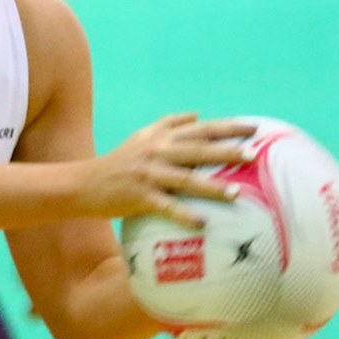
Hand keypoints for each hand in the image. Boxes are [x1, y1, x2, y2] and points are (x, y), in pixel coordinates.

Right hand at [80, 113, 255, 227]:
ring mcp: (148, 174)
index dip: (228, 127)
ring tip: (237, 193)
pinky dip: (184, 214)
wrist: (84, 183)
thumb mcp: (142, 136)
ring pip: (186, 178)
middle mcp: (157, 151)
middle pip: (198, 149)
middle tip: (253, 155)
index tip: (254, 128)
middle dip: (227, 151)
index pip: (201, 128)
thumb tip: (198, 115)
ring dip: (212, 186)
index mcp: (161, 137)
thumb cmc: (119, 161)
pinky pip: (166, 206)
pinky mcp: (139, 196)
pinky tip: (202, 223)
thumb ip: (170, 124)